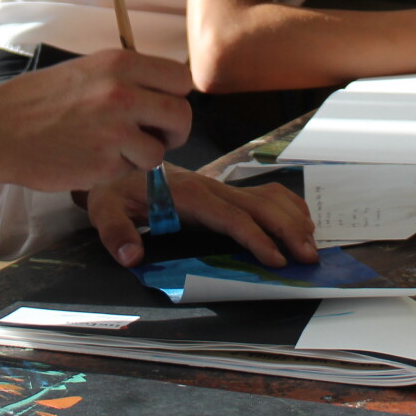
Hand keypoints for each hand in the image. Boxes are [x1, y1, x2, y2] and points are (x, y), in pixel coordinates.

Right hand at [0, 49, 193, 192]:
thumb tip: (165, 93)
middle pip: (182, 117)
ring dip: (142, 156)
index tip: (162, 108)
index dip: (175, 97)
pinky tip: (90, 159)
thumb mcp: (87, 69)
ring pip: (159, 151)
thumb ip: (127, 78)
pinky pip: (130, 171)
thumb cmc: (38, 100)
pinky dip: (116, 170)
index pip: (180, 79)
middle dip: (172, 132)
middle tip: (152, 137)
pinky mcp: (104, 164)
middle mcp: (122, 93)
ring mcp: (114, 130)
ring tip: (111, 149)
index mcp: (120, 64)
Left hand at [81, 167, 319, 268]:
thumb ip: (116, 231)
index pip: (229, 216)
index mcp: (186, 194)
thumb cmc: (113, 186)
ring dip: (291, 220)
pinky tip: (300, 222)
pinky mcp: (222, 189)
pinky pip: (262, 193)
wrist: (117, 155)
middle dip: (286, 231)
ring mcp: (218, 186)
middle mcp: (209, 186)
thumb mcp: (104, 207)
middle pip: (258, 206)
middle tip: (308, 258)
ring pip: (266, 198)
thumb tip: (132, 256)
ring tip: (311, 246)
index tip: (275, 260)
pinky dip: (286, 206)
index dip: (255, 237)